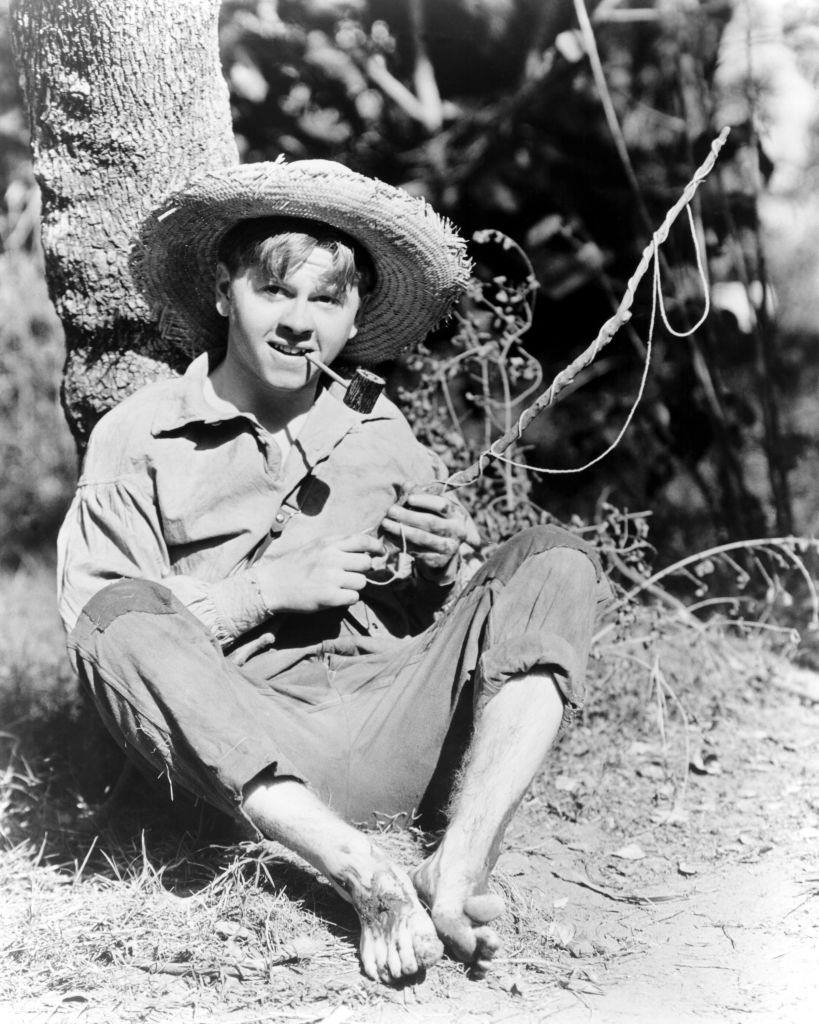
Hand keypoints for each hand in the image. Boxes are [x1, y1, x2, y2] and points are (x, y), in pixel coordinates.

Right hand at [256, 533, 385, 612]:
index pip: (362, 541)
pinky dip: (347, 598)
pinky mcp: (329, 597)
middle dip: (361, 570)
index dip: (375, 546)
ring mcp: (331, 578)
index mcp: (328, 544)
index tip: (380, 552)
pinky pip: (354, 597)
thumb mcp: (315, 546)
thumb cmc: (295, 565)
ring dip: (354, 586)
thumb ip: (337, 544)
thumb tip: (365, 543)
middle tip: (350, 574)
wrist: (272, 585)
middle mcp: (331, 558)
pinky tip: (335, 596)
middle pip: (366, 563)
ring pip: (361, 582)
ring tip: (338, 586)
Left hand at [380, 493, 479, 583]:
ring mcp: (449, 548)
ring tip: (386, 523)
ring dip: (402, 530)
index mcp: (457, 514)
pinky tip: (390, 537)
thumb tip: (407, 484)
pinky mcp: (438, 561)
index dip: (425, 501)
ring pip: (423, 538)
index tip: (408, 498)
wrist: (442, 554)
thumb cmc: (434, 524)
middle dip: (408, 516)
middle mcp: (457, 531)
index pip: (443, 505)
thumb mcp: (430, 509)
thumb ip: (419, 495)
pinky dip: (402, 543)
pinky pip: (417, 551)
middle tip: (391, 510)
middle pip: (431, 522)